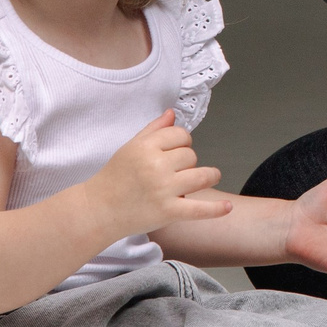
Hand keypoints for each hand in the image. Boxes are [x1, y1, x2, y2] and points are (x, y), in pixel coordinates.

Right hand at [87, 111, 228, 236]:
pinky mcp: (168, 212)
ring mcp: (163, 190)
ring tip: (211, 177)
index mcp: (146, 147)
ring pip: (201, 176)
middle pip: (191, 155)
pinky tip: (227, 207)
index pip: (180, 135)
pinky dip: (216, 209)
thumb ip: (153, 129)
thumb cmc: (114, 177)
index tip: (175, 151)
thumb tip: (172, 114)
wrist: (98, 210)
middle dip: (188, 162)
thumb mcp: (130, 147)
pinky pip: (198, 209)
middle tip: (176, 171)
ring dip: (209, 176)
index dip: (182, 142)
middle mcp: (156, 166)